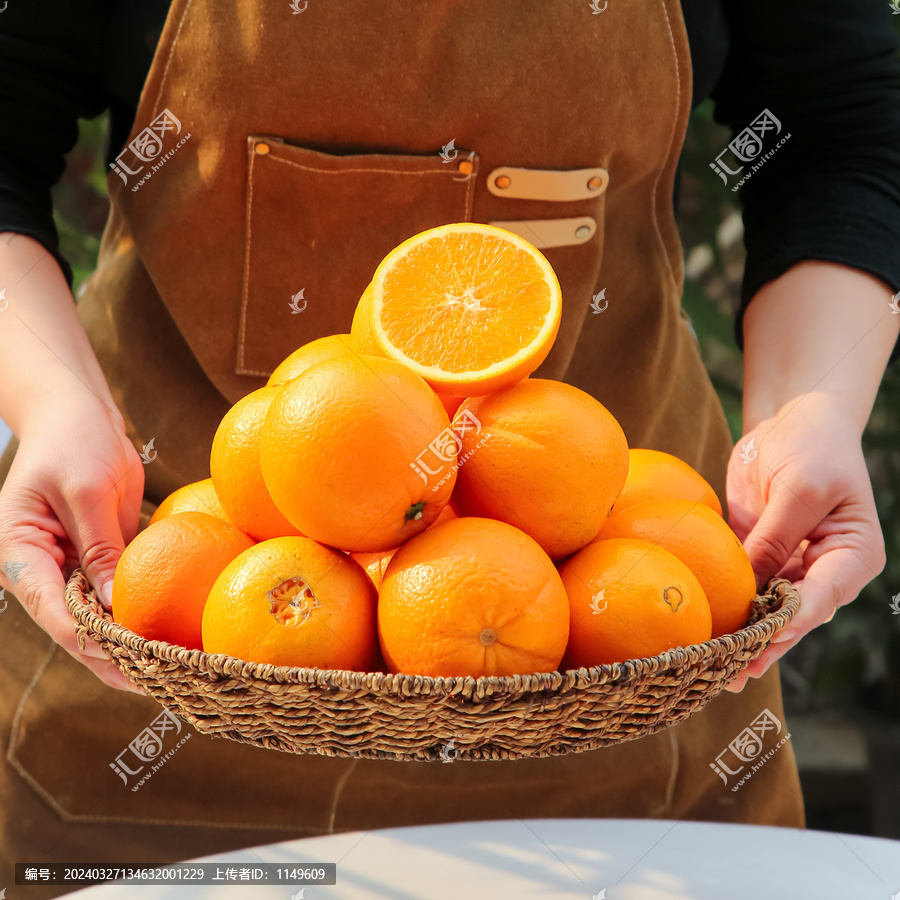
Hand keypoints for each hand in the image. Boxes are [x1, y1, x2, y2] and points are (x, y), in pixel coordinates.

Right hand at [0, 394, 145, 692]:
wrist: (80, 415)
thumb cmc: (73, 442)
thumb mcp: (85, 490)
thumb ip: (100, 546)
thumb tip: (117, 604)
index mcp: (21, 554)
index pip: (51, 610)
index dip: (87, 641)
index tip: (126, 662)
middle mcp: (43, 570)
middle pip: (75, 626)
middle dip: (112, 655)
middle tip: (158, 682)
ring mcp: (72, 567)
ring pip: (99, 618)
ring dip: (129, 642)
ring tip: (171, 670)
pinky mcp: (101, 559)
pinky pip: (120, 594)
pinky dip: (141, 613)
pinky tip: (172, 634)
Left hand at [724, 393, 885, 690]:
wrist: (794, 419)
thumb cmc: (812, 447)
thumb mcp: (800, 488)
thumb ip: (776, 537)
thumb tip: (749, 584)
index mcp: (852, 556)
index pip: (821, 598)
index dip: (790, 624)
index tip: (761, 643)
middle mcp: (825, 569)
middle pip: (794, 616)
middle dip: (764, 644)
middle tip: (731, 674)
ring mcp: (793, 565)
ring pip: (768, 609)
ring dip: (744, 635)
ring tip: (716, 670)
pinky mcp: (762, 554)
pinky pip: (745, 586)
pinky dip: (730, 607)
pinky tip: (709, 630)